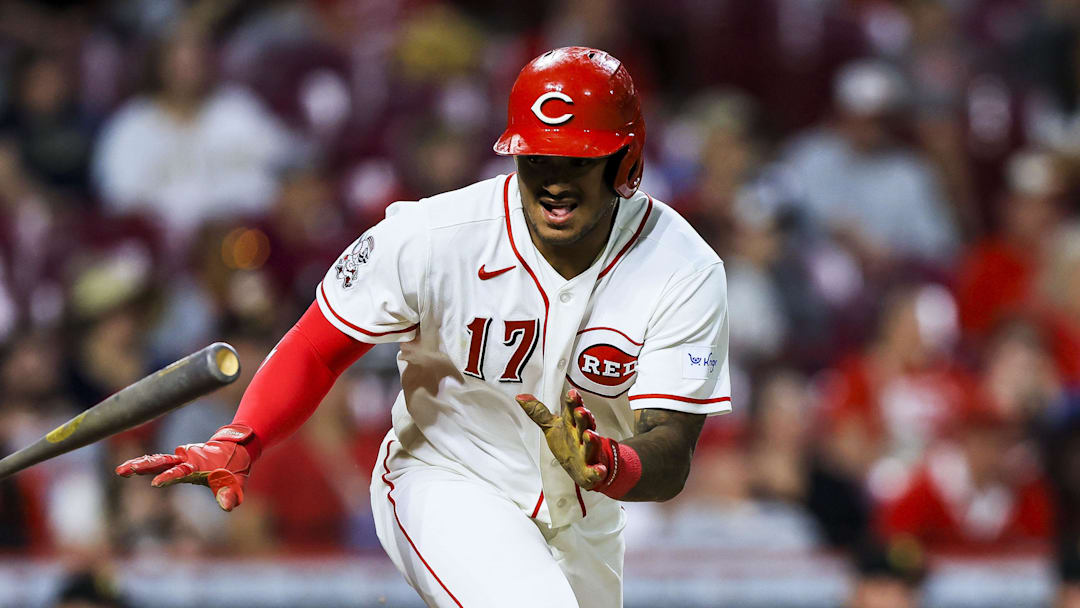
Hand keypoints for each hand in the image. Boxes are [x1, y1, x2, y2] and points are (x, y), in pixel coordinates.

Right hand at [115, 424, 255, 510]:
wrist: (235, 450)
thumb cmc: (235, 470)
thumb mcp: (237, 484)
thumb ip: (230, 494)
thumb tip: (227, 507)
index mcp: (200, 466)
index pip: (182, 472)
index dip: (170, 477)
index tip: (156, 483)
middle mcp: (187, 460)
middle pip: (163, 461)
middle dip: (145, 465)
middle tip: (126, 470)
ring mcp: (182, 459)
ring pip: (158, 460)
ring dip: (140, 464)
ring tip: (120, 470)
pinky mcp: (179, 461)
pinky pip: (160, 461)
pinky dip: (146, 463)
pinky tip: (129, 468)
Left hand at [516, 389, 607, 488]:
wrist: (587, 467)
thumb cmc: (569, 443)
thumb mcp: (552, 427)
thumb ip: (539, 412)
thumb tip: (520, 397)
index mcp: (572, 425)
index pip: (572, 411)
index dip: (573, 402)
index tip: (572, 393)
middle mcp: (581, 436)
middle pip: (583, 425)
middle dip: (583, 418)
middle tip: (580, 411)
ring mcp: (588, 453)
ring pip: (591, 446)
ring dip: (591, 440)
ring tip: (589, 434)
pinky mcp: (592, 472)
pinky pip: (596, 472)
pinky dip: (598, 471)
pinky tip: (599, 470)